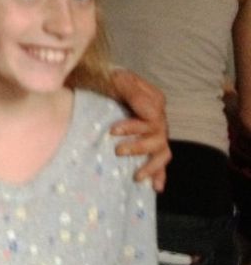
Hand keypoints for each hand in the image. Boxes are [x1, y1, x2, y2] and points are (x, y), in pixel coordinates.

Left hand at [109, 68, 170, 190]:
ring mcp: (157, 131)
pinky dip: (160, 173)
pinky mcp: (150, 142)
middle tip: (118, 151)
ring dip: (151, 166)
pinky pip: (160, 160)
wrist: (102, 79)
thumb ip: (133, 93)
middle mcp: (159, 118)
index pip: (152, 118)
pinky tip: (156, 186)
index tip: (112, 131)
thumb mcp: (118, 79)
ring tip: (137, 177)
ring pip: (162, 152)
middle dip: (138, 147)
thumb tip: (149, 114)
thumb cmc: (109, 77)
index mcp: (155, 100)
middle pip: (158, 137)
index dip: (134, 127)